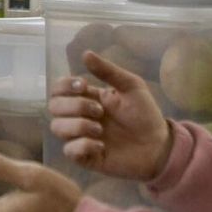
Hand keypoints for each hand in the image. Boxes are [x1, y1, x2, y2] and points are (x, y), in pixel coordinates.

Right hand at [49, 51, 172, 181]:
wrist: (158, 145)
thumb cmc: (145, 114)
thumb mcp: (131, 86)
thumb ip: (108, 71)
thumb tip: (85, 53)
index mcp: (86, 98)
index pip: (58, 89)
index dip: (64, 86)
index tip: (83, 86)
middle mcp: (78, 117)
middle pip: (53, 107)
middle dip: (75, 106)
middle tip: (100, 111)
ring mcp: (80, 137)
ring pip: (57, 128)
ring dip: (78, 125)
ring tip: (100, 130)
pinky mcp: (85, 157)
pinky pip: (69, 151)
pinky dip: (83, 146)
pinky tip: (102, 146)